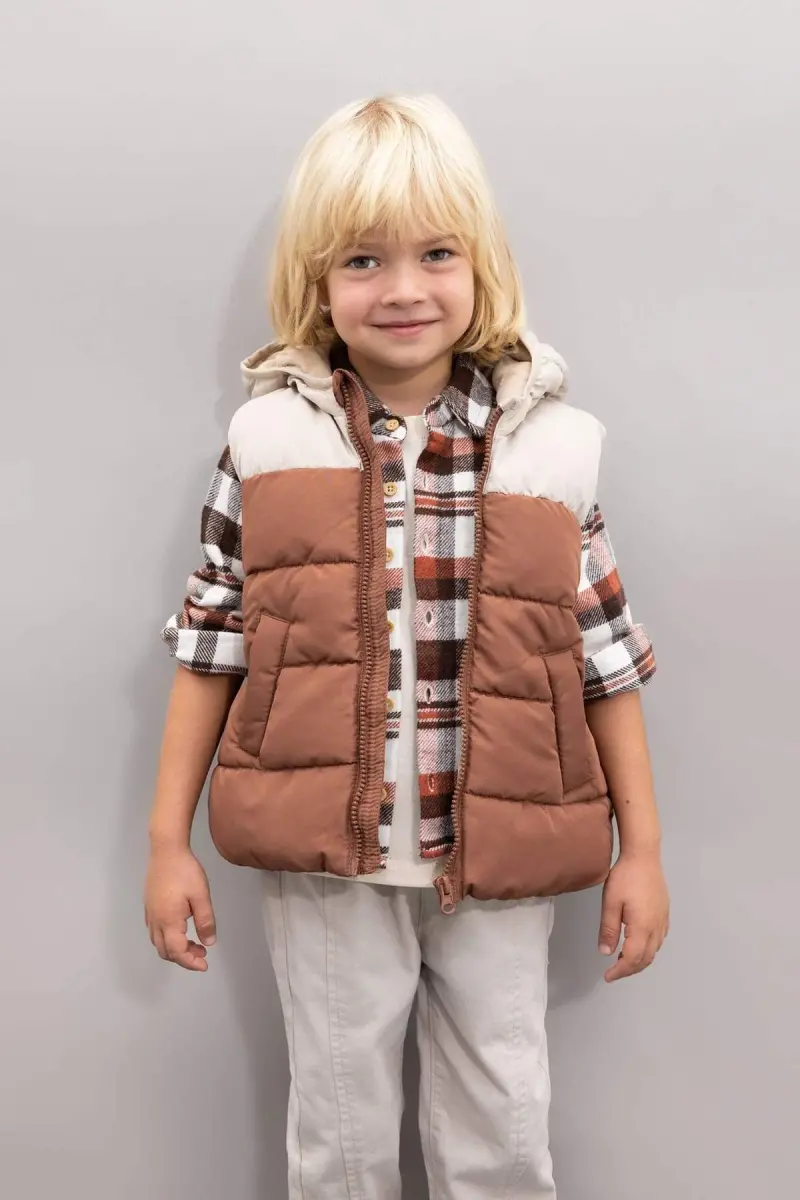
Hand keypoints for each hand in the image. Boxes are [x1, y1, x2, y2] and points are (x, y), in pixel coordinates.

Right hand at [144, 845, 216, 971]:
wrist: (166, 850)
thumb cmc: (185, 872)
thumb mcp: (201, 896)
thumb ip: (205, 921)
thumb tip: (208, 943)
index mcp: (169, 921)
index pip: (177, 952)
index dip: (190, 962)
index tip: (205, 965)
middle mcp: (156, 921)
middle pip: (165, 951)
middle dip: (183, 958)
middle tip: (202, 954)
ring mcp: (150, 914)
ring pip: (158, 942)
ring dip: (175, 949)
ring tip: (194, 942)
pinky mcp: (149, 906)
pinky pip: (155, 931)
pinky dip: (168, 938)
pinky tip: (181, 929)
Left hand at [598, 849, 668, 982]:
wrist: (644, 856)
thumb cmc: (625, 877)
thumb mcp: (610, 903)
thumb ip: (608, 929)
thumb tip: (605, 953)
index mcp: (642, 927)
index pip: (633, 958)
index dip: (620, 971)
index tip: (607, 976)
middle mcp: (656, 927)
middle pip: (646, 958)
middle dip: (630, 969)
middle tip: (613, 972)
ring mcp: (663, 921)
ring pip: (654, 951)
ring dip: (639, 960)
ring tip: (622, 960)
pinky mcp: (664, 914)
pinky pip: (659, 940)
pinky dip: (648, 949)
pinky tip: (637, 944)